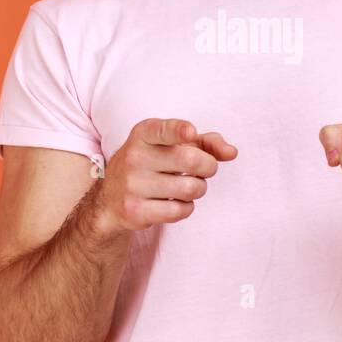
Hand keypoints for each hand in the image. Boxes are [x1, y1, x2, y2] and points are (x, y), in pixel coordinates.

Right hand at [91, 118, 236, 234]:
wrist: (110, 198)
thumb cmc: (152, 164)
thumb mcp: (172, 145)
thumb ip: (205, 142)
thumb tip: (232, 152)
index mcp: (143, 134)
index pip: (163, 130)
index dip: (180, 131)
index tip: (191, 132)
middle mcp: (134, 157)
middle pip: (191, 160)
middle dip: (208, 166)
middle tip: (205, 169)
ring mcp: (132, 185)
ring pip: (190, 188)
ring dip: (198, 189)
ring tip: (187, 186)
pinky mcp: (135, 211)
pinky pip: (180, 211)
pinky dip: (186, 207)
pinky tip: (175, 201)